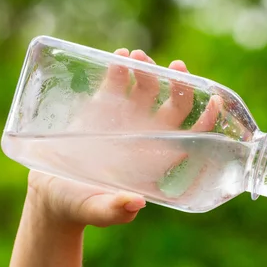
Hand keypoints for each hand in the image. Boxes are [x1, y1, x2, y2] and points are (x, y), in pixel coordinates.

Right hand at [26, 49, 221, 228]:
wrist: (51, 192)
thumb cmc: (81, 206)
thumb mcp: (97, 210)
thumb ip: (115, 210)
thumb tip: (135, 204)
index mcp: (157, 161)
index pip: (192, 138)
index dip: (206, 120)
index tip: (215, 101)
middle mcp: (148, 136)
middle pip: (175, 106)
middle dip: (180, 85)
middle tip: (176, 67)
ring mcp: (127, 119)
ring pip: (148, 88)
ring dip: (149, 70)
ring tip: (138, 56)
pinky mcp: (103, 107)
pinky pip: (117, 82)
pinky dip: (120, 68)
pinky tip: (121, 57)